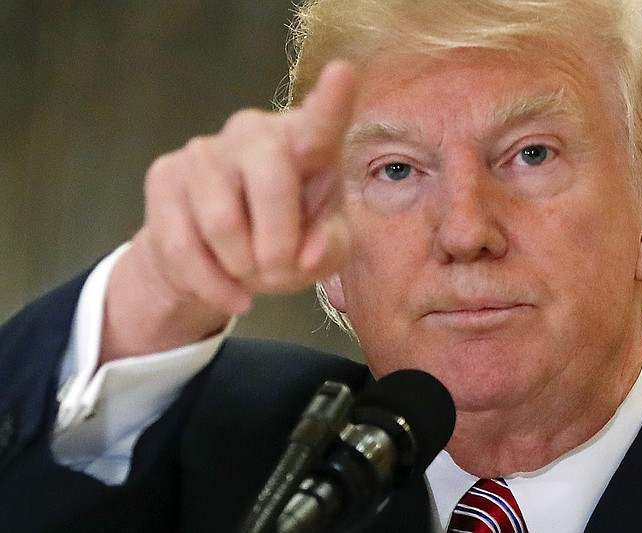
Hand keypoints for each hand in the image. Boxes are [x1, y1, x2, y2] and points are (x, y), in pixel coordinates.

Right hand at [103, 62, 356, 359]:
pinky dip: (212, 285)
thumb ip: (328, 249)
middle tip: (280, 268)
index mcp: (307, 143)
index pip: (322, 122)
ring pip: (222, 223)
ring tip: (252, 273)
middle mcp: (255, 132)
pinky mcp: (165, 176)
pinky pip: (183, 246)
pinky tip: (229, 291)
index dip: (332, 100)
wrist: (221, 261)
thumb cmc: (288, 243)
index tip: (343, 73)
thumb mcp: (323, 252)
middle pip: (269, 179)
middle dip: (278, 243)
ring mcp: (205, 149)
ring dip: (242, 268)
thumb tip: (306, 254)